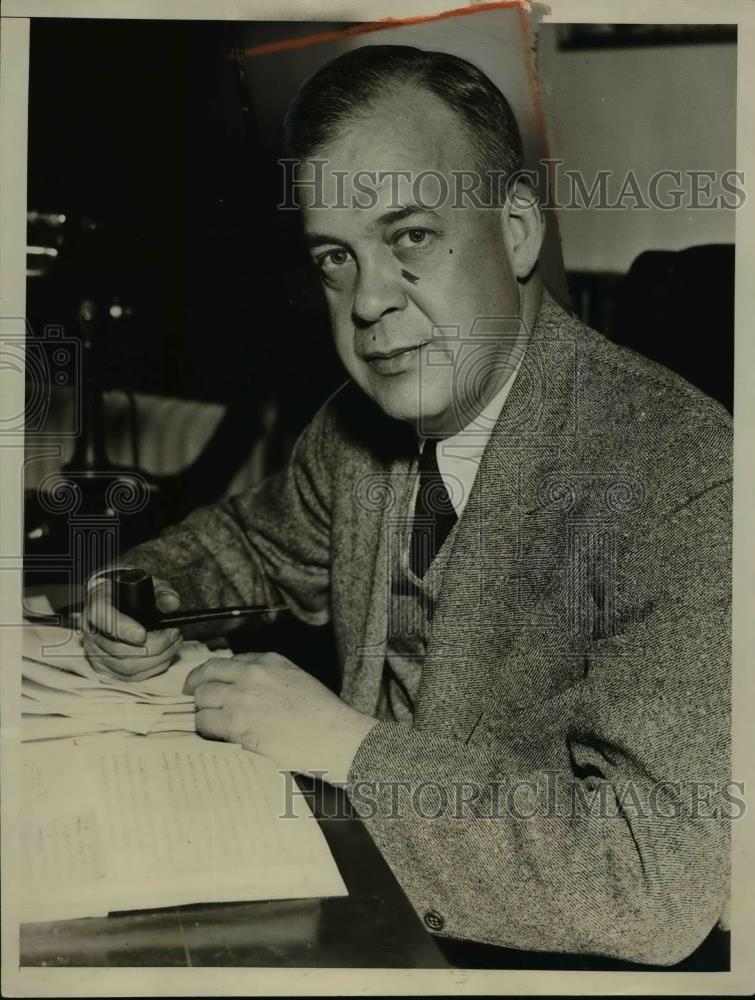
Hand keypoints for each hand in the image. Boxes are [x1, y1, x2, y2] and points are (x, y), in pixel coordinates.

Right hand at [82, 573, 182, 680]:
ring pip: (127, 667)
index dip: (123, 630)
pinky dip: (152, 669)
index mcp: (97, 607)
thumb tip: (172, 603)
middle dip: (154, 646)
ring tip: (173, 644)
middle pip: (119, 650)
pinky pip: (131, 678)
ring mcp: (96, 654)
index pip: (105, 621)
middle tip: (173, 634)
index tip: (142, 634)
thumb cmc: (128, 594)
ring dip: (157, 659)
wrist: (112, 603)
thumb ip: (160, 592)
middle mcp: (92, 633)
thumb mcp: (145, 585)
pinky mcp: (105, 669)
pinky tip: (165, 656)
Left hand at [184, 652, 378, 783]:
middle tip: (194, 699)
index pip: (228, 661)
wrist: (335, 736)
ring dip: (202, 711)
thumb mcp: (298, 681)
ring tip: (208, 723)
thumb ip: (272, 679)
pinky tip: (214, 736)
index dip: (215, 674)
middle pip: (207, 674)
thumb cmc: (324, 717)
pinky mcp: (236, 723)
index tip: (209, 683)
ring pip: (202, 698)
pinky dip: (204, 730)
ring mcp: (241, 697)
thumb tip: (249, 692)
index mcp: (270, 660)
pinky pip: (204, 723)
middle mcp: (252, 673)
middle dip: (198, 688)